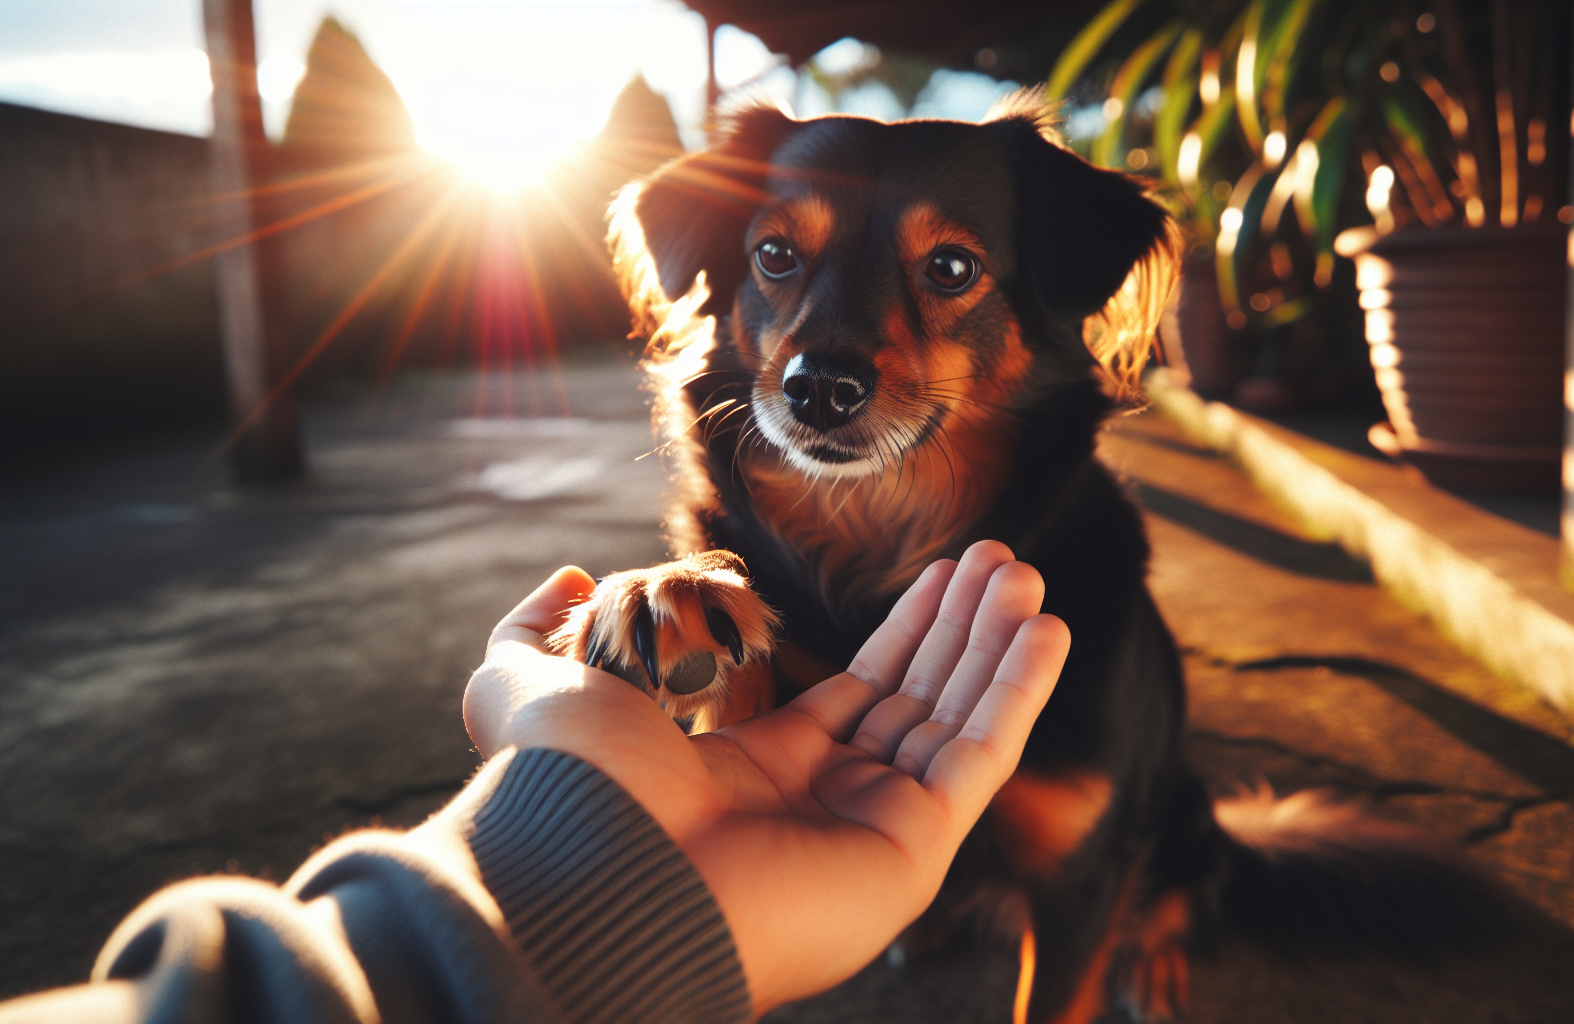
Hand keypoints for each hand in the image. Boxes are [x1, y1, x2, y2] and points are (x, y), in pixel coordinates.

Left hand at [461, 541, 1068, 1012]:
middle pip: (917, 700)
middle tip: (1003, 559)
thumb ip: (538, 627)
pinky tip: (1044, 628)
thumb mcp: (529, 682)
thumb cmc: (566, 788)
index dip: (905, 631)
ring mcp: (873, 829)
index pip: (858, 693)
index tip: (946, 573)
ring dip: (997, 646)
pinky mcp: (912, 849)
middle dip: (961, 628)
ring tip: (1028, 576)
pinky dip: (1018, 692)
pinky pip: (981, 757)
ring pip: (956, 721)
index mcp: (759, 771)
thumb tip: (566, 574)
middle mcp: (825, 803)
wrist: (598, 874)